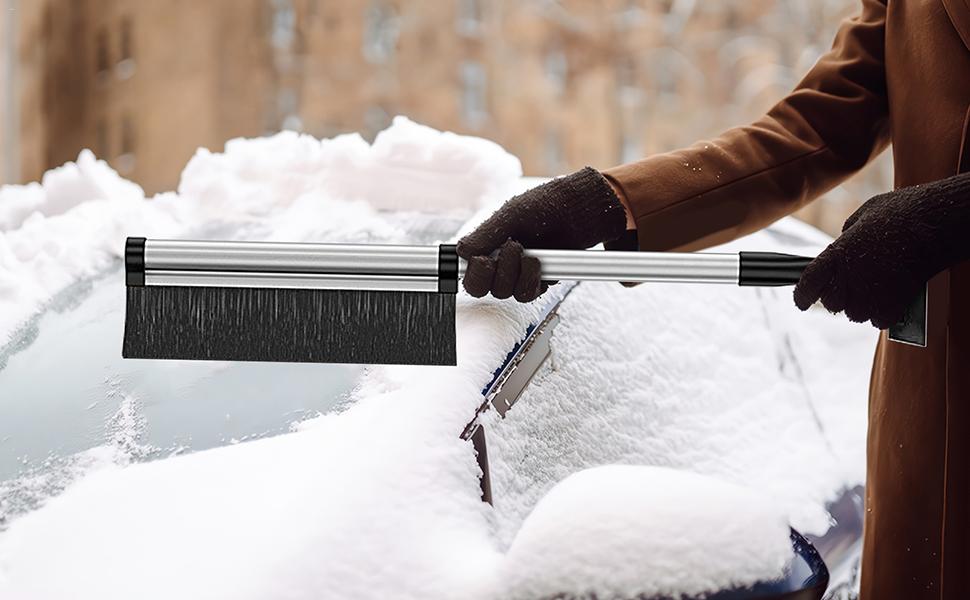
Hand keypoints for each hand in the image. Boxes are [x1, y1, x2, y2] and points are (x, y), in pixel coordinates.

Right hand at [457, 167, 628, 301]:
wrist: (581, 210)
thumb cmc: (547, 204)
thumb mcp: (512, 214)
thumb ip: (486, 234)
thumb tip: (461, 251)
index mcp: (487, 244)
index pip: (467, 272)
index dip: (472, 273)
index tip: (483, 260)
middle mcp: (499, 261)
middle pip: (482, 288)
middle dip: (497, 271)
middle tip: (512, 248)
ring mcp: (518, 273)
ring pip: (505, 293)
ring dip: (516, 274)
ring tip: (529, 253)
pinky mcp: (538, 281)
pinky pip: (528, 294)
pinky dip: (532, 280)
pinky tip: (538, 263)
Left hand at [794, 172, 969, 327]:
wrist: (935, 224)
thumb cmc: (902, 213)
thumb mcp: (865, 214)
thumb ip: (848, 233)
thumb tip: (844, 242)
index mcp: (836, 255)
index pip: (808, 284)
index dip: (802, 296)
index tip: (802, 302)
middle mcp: (848, 278)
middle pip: (831, 303)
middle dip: (839, 296)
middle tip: (854, 285)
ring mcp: (869, 295)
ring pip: (855, 314)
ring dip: (862, 305)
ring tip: (876, 288)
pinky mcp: (892, 307)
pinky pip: (879, 321)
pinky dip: (883, 313)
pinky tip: (891, 298)